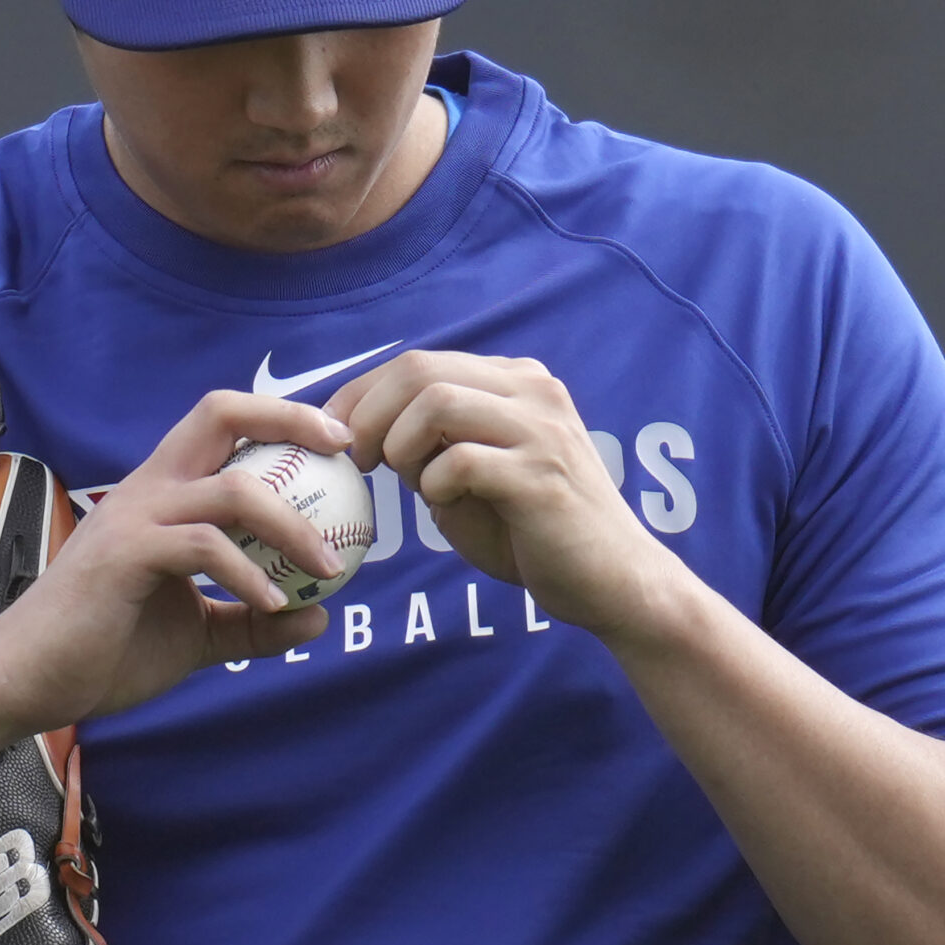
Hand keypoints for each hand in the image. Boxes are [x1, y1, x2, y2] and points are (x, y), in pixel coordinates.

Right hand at [0, 391, 351, 732]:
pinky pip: (204, 548)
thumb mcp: (193, 635)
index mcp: (162, 493)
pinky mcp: (125, 555)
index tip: (338, 446)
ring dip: (291, 524)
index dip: (283, 420)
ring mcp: (134, 517)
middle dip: (290, 419)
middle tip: (344, 451)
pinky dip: (247, 576)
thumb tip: (317, 617)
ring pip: (231, 488)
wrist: (25, 682)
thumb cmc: (102, 651)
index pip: (224, 424)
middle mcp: (148, 488)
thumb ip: (250, 621)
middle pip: (221, 413)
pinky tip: (273, 605)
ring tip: (326, 566)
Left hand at [326, 351, 678, 634]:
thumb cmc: (533, 532)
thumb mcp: (473, 476)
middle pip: (419, 370)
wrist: (612, 582)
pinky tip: (443, 504)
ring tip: (402, 480)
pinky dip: (434, 483)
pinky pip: (461, 460)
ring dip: (398, 444)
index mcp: (516, 382)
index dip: (361, 392)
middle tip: (355, 459)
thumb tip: (360, 435)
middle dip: (366, 413)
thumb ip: (430, 447)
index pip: (418, 362)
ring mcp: (541, 430)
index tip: (332, 432)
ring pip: (435, 402)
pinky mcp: (542, 476)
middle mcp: (533, 391)